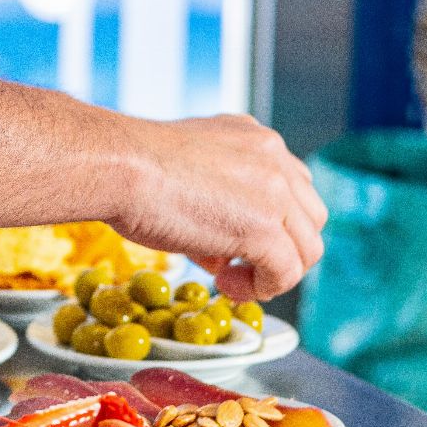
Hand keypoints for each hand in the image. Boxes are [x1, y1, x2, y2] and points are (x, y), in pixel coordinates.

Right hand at [127, 114, 326, 300]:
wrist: (116, 166)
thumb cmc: (130, 168)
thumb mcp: (185, 172)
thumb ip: (215, 201)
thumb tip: (221, 254)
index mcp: (255, 138)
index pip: (291, 185)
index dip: (271, 221)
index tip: (236, 241)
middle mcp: (273, 157)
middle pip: (310, 216)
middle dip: (281, 248)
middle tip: (238, 267)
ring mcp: (274, 191)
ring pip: (308, 247)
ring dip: (275, 272)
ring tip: (231, 281)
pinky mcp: (263, 227)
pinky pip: (286, 272)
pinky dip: (261, 288)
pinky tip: (226, 287)